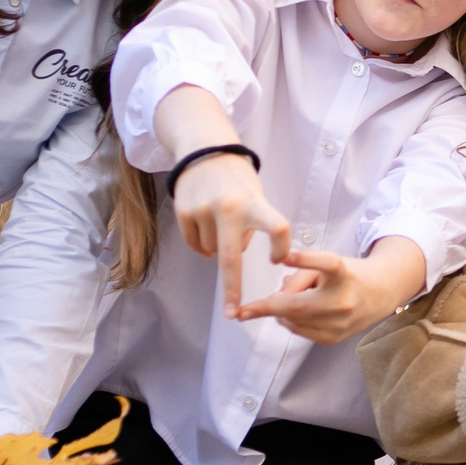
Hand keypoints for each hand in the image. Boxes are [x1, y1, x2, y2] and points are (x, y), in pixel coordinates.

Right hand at [171, 150, 291, 319]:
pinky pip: (195, 244)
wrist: (205, 151)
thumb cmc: (239, 181)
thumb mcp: (256, 196)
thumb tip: (234, 259)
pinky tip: (206, 225)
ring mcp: (204, 211)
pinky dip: (202, 244)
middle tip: (233, 313)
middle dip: (233, 290)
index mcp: (254, 203)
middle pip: (232, 258)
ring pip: (212, 252)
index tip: (278, 261)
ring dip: (219, 248)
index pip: (277, 227)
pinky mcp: (184, 213)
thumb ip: (254, 225)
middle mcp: (228, 208)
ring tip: (221, 221)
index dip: (281, 247)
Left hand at [238, 237, 428, 343]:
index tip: (286, 257)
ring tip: (293, 299)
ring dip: (281, 311)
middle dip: (264, 309)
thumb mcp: (329, 265)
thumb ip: (300, 276)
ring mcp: (339, 324)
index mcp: (344, 275)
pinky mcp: (334, 339)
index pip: (326, 264)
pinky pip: (299, 331)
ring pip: (292, 321)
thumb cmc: (347, 275)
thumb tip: (276, 300)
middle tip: (240, 312)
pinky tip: (300, 312)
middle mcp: (344, 301)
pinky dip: (292, 321)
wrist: (380, 295)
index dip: (306, 259)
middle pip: (296, 305)